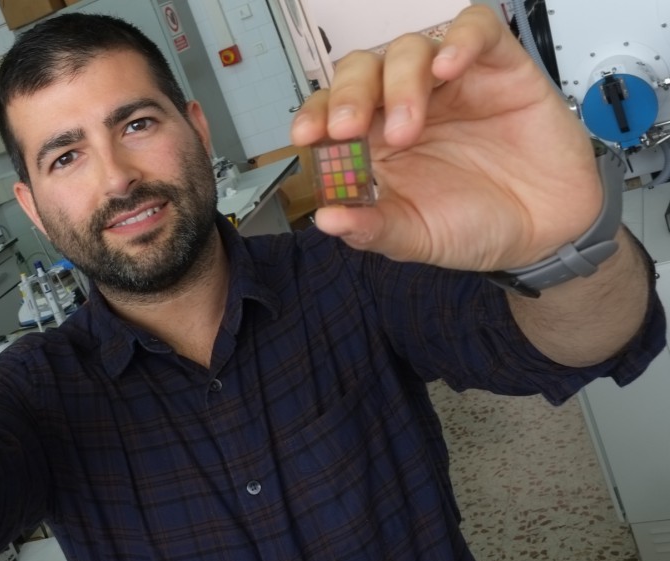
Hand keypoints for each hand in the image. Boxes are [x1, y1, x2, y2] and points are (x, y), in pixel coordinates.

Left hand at [290, 5, 600, 271]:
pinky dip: (460, 41)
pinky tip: (449, 69)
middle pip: (362, 70)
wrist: (546, 233)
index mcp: (376, 140)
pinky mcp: (499, 66)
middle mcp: (407, 104)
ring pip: (409, 48)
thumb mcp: (416, 237)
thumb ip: (371, 229)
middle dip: (348, 95)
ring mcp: (452, 82)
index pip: (332, 110)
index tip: (307, 136)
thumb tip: (325, 219)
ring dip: (399, 83)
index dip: (315, 115)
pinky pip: (476, 30)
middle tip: (348, 128)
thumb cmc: (477, 226)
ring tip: (407, 128)